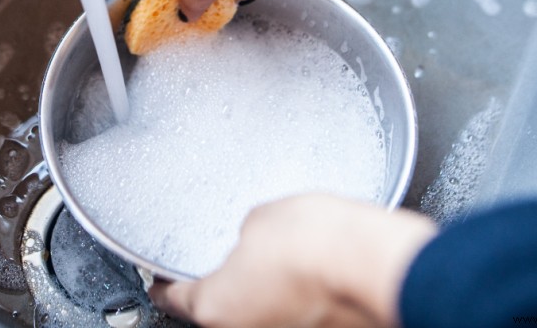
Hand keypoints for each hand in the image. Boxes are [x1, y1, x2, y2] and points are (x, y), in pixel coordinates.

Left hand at [149, 195, 436, 327]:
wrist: (375, 266)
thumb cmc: (317, 243)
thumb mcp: (261, 219)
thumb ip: (245, 235)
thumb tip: (252, 238)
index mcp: (215, 307)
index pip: (174, 299)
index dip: (166, 286)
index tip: (161, 282)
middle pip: (219, 314)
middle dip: (225, 290)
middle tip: (235, 264)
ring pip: (260, 318)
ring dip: (264, 297)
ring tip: (284, 267)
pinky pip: (294, 317)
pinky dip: (297, 302)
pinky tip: (312, 279)